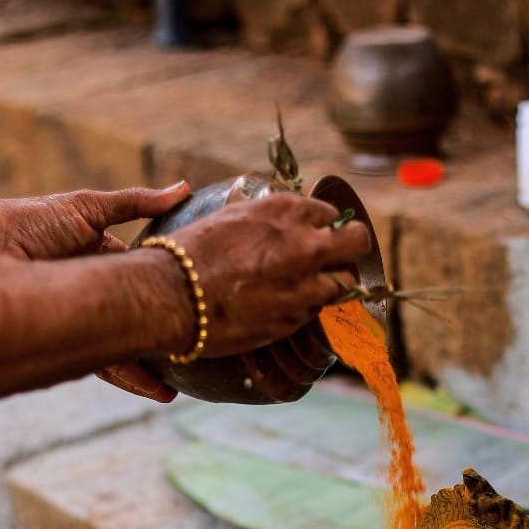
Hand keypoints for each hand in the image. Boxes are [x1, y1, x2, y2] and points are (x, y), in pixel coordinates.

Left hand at [0, 183, 191, 402]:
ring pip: (123, 347)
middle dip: (166, 341)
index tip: (204, 309)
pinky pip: (101, 361)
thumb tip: (183, 189)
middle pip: (139, 321)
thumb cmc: (30, 221)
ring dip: (148, 371)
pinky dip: (126, 375)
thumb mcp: (90, 208)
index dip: (175, 295)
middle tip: (198, 357)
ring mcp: (82, 318)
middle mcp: (95, 292)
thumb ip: (137, 203)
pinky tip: (150, 389)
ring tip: (174, 392)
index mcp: (104, 261)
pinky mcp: (67, 338)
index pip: (148, 281)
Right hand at [158, 193, 370, 359]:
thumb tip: (290, 224)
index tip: (316, 234)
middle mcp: (305, 244)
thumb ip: (272, 218)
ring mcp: (304, 284)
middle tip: (334, 257)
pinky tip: (278, 304)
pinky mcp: (295, 318)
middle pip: (356, 243)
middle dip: (349, 249)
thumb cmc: (192, 251)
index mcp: (288, 210)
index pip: (330, 213)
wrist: (172, 295)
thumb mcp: (235, 216)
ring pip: (343, 284)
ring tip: (303, 286)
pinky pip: (314, 311)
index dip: (322, 226)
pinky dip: (304, 307)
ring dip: (329, 283)